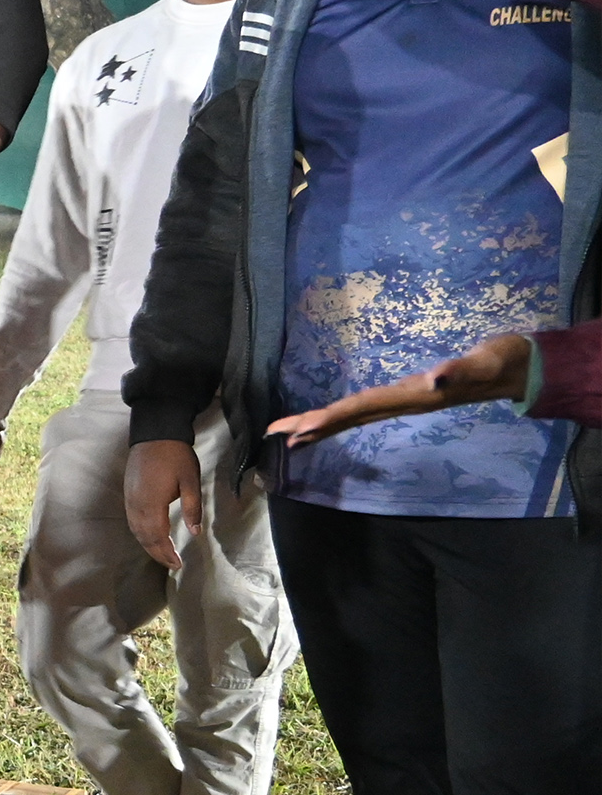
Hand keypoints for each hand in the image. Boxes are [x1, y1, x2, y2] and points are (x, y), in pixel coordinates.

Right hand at [124, 438, 203, 570]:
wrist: (154, 434)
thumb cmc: (176, 457)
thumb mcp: (191, 481)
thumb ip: (192, 508)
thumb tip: (195, 533)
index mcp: (153, 504)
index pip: (158, 537)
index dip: (167, 553)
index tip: (178, 565)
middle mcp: (137, 506)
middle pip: (144, 538)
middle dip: (158, 554)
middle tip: (172, 565)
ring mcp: (130, 500)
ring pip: (136, 531)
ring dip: (148, 546)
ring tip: (162, 555)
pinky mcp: (128, 494)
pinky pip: (132, 522)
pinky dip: (141, 534)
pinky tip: (149, 537)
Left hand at [268, 333, 532, 447]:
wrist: (520, 369)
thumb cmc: (500, 360)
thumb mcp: (482, 363)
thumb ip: (459, 372)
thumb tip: (434, 380)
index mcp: (413, 396)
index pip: (362, 408)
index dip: (329, 417)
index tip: (298, 428)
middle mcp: (405, 402)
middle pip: (350, 417)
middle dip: (313, 425)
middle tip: (275, 434)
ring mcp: (407, 400)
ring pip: (357, 415)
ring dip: (323, 423)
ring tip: (291, 433)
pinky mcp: (410, 394)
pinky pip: (369, 407)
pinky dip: (344, 414)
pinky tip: (328, 421)